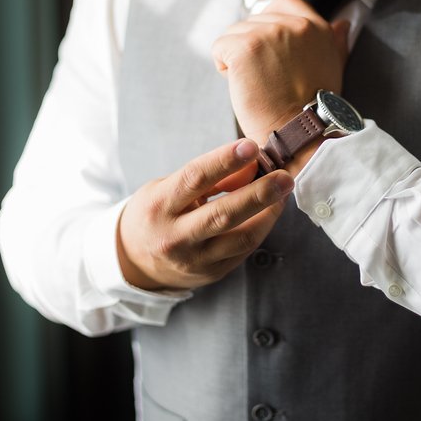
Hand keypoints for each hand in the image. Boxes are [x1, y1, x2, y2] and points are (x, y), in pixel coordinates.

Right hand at [116, 138, 292, 290]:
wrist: (135, 260)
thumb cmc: (157, 212)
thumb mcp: (169, 187)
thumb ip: (207, 177)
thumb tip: (251, 163)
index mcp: (159, 206)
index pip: (195, 179)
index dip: (225, 161)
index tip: (251, 147)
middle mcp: (175, 236)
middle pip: (223, 214)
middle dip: (259, 194)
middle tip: (285, 177)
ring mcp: (194, 260)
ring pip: (241, 238)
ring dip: (268, 213)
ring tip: (283, 192)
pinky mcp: (212, 273)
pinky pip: (244, 250)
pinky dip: (261, 227)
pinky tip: (270, 210)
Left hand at [212, 0, 349, 144]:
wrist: (297, 132)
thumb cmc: (311, 106)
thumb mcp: (332, 67)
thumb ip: (334, 41)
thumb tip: (343, 23)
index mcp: (315, 26)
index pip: (285, 1)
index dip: (270, 22)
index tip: (270, 50)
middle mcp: (293, 23)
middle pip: (254, 19)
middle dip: (253, 46)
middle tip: (267, 77)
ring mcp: (268, 33)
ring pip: (235, 33)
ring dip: (237, 57)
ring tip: (257, 83)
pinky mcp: (245, 47)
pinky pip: (220, 47)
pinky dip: (224, 67)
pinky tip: (243, 86)